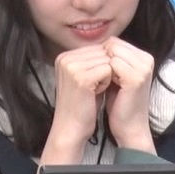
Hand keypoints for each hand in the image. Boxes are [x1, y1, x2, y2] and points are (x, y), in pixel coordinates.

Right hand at [44, 45, 111, 163]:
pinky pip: (108, 70)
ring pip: (107, 61)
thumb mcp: (83, 77)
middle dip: (105, 71)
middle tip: (92, 89)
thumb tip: (111, 46)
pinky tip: (96, 93)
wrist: (71, 128)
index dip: (101, 66)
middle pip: (102, 53)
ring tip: (93, 91)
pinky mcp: (81, 78)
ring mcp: (72, 67)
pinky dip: (107, 83)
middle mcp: (65, 59)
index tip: (90, 84)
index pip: (96, 49)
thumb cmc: (81, 105)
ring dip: (106, 77)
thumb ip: (92, 61)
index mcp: (64, 57)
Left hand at [104, 38, 154, 151]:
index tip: (99, 72)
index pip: (114, 41)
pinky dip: (103, 74)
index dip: (100, 54)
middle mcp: (146, 59)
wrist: (129, 126)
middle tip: (100, 78)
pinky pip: (112, 64)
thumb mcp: (116, 75)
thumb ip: (110, 58)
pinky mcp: (136, 78)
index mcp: (143, 56)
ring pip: (111, 52)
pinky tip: (104, 86)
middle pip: (112, 44)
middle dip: (100, 59)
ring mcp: (143, 68)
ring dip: (101, 66)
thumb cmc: (119, 101)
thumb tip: (93, 44)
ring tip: (103, 83)